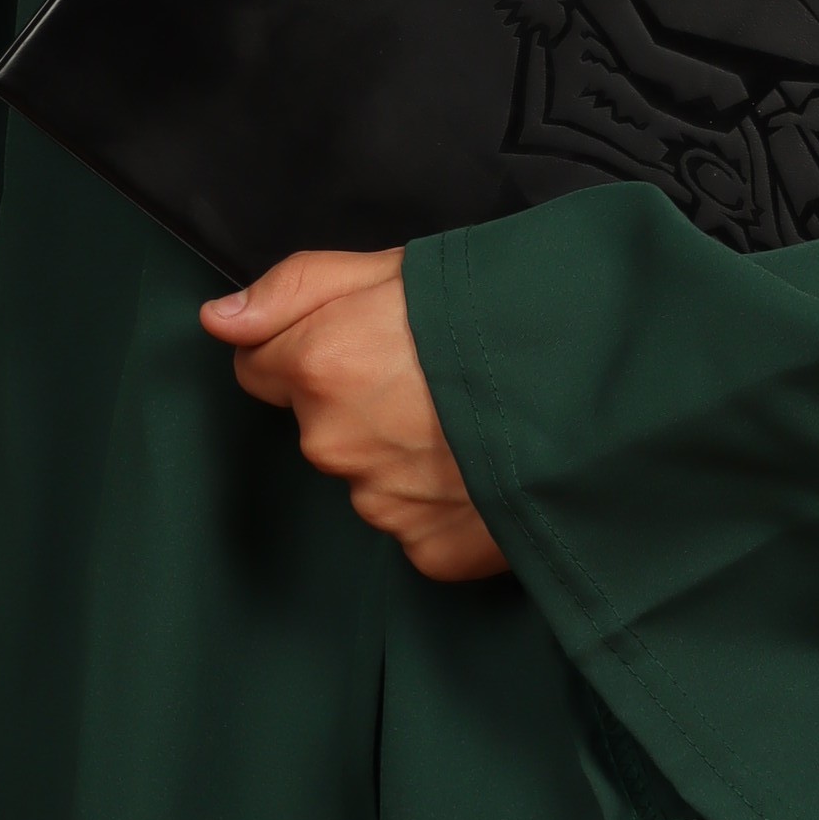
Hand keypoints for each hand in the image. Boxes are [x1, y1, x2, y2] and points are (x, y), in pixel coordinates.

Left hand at [203, 246, 509, 582]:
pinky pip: (414, 523)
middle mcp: (336, 444)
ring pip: (368, 475)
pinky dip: (441, 499)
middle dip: (360, 399)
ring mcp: (381, 505)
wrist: (600, 395)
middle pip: (319, 422)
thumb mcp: (396, 268)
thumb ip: (295, 289)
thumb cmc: (505, 316)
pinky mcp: (427, 551)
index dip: (311, 344)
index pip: (261, 364)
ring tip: (468, 418)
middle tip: (431, 372)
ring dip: (403, 452)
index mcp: (321, 364)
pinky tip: (482, 463)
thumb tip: (218, 320)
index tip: (362, 338)